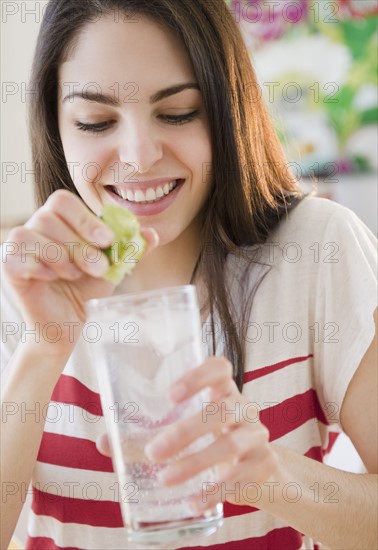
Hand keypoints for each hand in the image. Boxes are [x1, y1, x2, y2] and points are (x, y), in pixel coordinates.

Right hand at [2, 190, 157, 356]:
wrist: (66, 323)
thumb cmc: (85, 290)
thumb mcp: (112, 267)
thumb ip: (130, 249)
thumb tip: (153, 234)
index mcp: (60, 220)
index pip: (64, 200)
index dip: (86, 219)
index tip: (107, 241)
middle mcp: (36, 226)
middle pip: (51, 217)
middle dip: (80, 245)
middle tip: (97, 268)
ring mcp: (18, 245)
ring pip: (35, 233)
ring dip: (63, 258)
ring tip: (74, 276)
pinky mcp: (9, 265)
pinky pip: (20, 255)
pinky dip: (42, 268)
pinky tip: (52, 280)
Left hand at [97, 357, 279, 511]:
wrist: (259, 473)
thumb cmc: (211, 442)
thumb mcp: (184, 434)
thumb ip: (145, 436)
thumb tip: (103, 442)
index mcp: (223, 391)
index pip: (220, 368)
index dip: (198, 375)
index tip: (170, 394)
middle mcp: (243, 408)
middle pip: (221, 409)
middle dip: (186, 430)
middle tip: (153, 451)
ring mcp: (257, 436)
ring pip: (231, 443)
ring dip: (196, 462)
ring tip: (166, 479)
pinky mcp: (264, 465)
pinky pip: (242, 477)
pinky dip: (215, 491)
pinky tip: (194, 503)